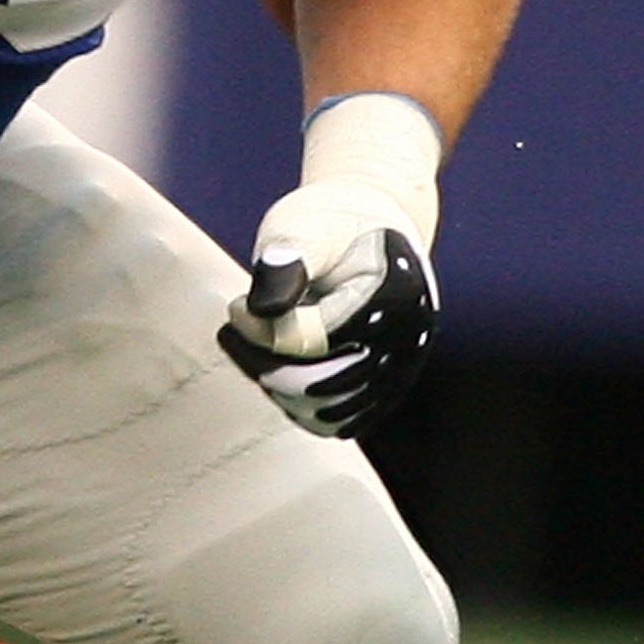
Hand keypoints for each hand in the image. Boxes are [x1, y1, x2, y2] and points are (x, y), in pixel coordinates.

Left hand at [217, 173, 437, 440]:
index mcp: (395, 295)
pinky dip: (300, 405)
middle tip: (235, 328)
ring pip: (325, 413)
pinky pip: (339, 422)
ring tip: (255, 346)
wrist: (373, 224)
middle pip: (317, 386)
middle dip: (263, 363)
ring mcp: (402, 370)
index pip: (313, 342)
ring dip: (278, 387)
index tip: (235, 305)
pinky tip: (276, 368)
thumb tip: (261, 309)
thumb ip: (286, 259)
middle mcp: (408, 341)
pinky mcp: (388, 388)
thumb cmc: (332, 221)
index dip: (261, 332)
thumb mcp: (305, 225)